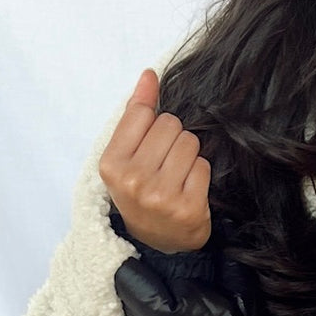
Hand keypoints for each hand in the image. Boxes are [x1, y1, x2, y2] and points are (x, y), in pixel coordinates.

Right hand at [99, 68, 211, 252]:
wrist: (156, 241)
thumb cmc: (140, 190)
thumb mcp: (126, 154)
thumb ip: (136, 113)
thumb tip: (149, 74)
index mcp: (111, 164)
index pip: (143, 113)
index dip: (152, 122)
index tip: (149, 142)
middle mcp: (134, 181)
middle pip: (171, 125)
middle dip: (172, 138)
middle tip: (164, 163)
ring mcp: (161, 196)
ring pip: (190, 143)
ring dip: (188, 155)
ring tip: (176, 175)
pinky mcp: (188, 208)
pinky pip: (203, 166)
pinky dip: (199, 173)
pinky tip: (188, 189)